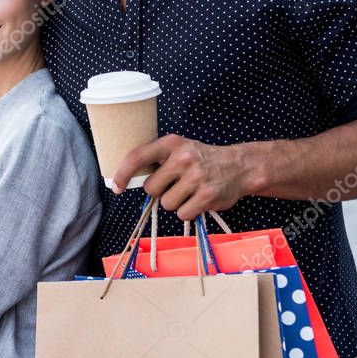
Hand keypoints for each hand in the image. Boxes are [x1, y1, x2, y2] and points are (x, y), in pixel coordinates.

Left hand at [111, 134, 258, 220]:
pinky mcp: (207, 196)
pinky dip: (188, 211)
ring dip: (175, 202)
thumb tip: (129, 179)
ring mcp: (196, 177)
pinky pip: (183, 214)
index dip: (123, 173)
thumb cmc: (202, 159)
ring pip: (167, 204)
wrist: (239, 166)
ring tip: (189, 191)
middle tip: (175, 185)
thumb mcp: (180, 149)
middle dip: (160, 192)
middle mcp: (183, 158)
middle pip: (152, 189)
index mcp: (171, 143)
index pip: (137, 157)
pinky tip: (198, 199)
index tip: (116, 187)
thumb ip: (157, 160)